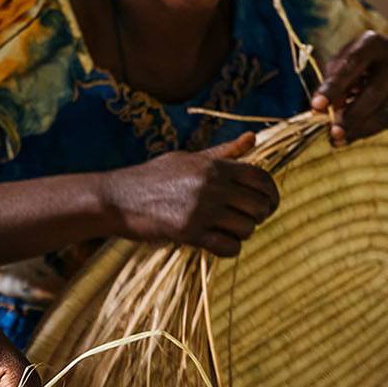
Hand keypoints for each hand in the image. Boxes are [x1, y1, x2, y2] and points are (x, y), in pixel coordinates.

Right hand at [96, 134, 278, 256]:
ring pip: (246, 228)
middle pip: (259, 205)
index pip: (261, 179)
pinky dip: (228, 248)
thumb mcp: (187, 159)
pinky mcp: (189, 233)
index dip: (270, 194)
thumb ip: (223, 153)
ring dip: (240, 233)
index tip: (266, 203)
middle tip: (244, 219)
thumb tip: (253, 138)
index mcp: (212, 166)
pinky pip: (229, 247)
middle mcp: (211, 185)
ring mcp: (201, 210)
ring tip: (225, 229)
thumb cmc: (152, 177)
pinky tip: (216, 242)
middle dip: (257, 215)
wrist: (116, 198)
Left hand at [313, 31, 387, 145]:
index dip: (333, 88)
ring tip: (338, 138)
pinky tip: (354, 135)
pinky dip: (371, 130)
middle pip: (374, 93)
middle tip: (332, 133)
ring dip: (359, 128)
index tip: (316, 106)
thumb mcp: (342, 63)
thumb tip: (322, 110)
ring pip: (385, 111)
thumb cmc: (359, 63)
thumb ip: (332, 82)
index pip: (351, 66)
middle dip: (351, 116)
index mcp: (373, 42)